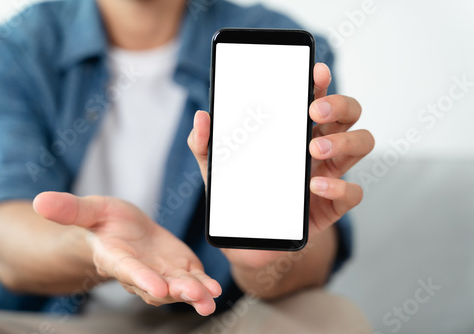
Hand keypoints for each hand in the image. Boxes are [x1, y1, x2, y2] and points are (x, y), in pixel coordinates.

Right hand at [33, 192, 221, 314]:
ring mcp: (161, 274)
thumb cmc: (104, 222)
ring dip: (194, 293)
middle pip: (157, 286)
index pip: (127, 271)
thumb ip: (70, 209)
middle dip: (175, 292)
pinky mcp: (178, 270)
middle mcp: (139, 272)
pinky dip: (204, 285)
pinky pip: (192, 280)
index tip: (156, 287)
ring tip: (209, 297)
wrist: (124, 232)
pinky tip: (216, 290)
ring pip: (177, 288)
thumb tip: (39, 201)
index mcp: (115, 258)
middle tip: (192, 295)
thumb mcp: (90, 210)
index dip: (141, 279)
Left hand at [188, 62, 373, 268]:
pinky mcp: (332, 206)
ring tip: (312, 148)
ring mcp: (329, 174)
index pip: (316, 97)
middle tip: (314, 111)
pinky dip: (340, 187)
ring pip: (361, 143)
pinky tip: (315, 186)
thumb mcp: (216, 167)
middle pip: (349, 113)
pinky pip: (353, 192)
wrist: (248, 240)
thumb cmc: (239, 194)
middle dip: (339, 104)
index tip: (314, 71)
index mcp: (294, 131)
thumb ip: (206, 143)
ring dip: (344, 141)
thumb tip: (202, 118)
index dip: (321, 81)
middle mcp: (318, 147)